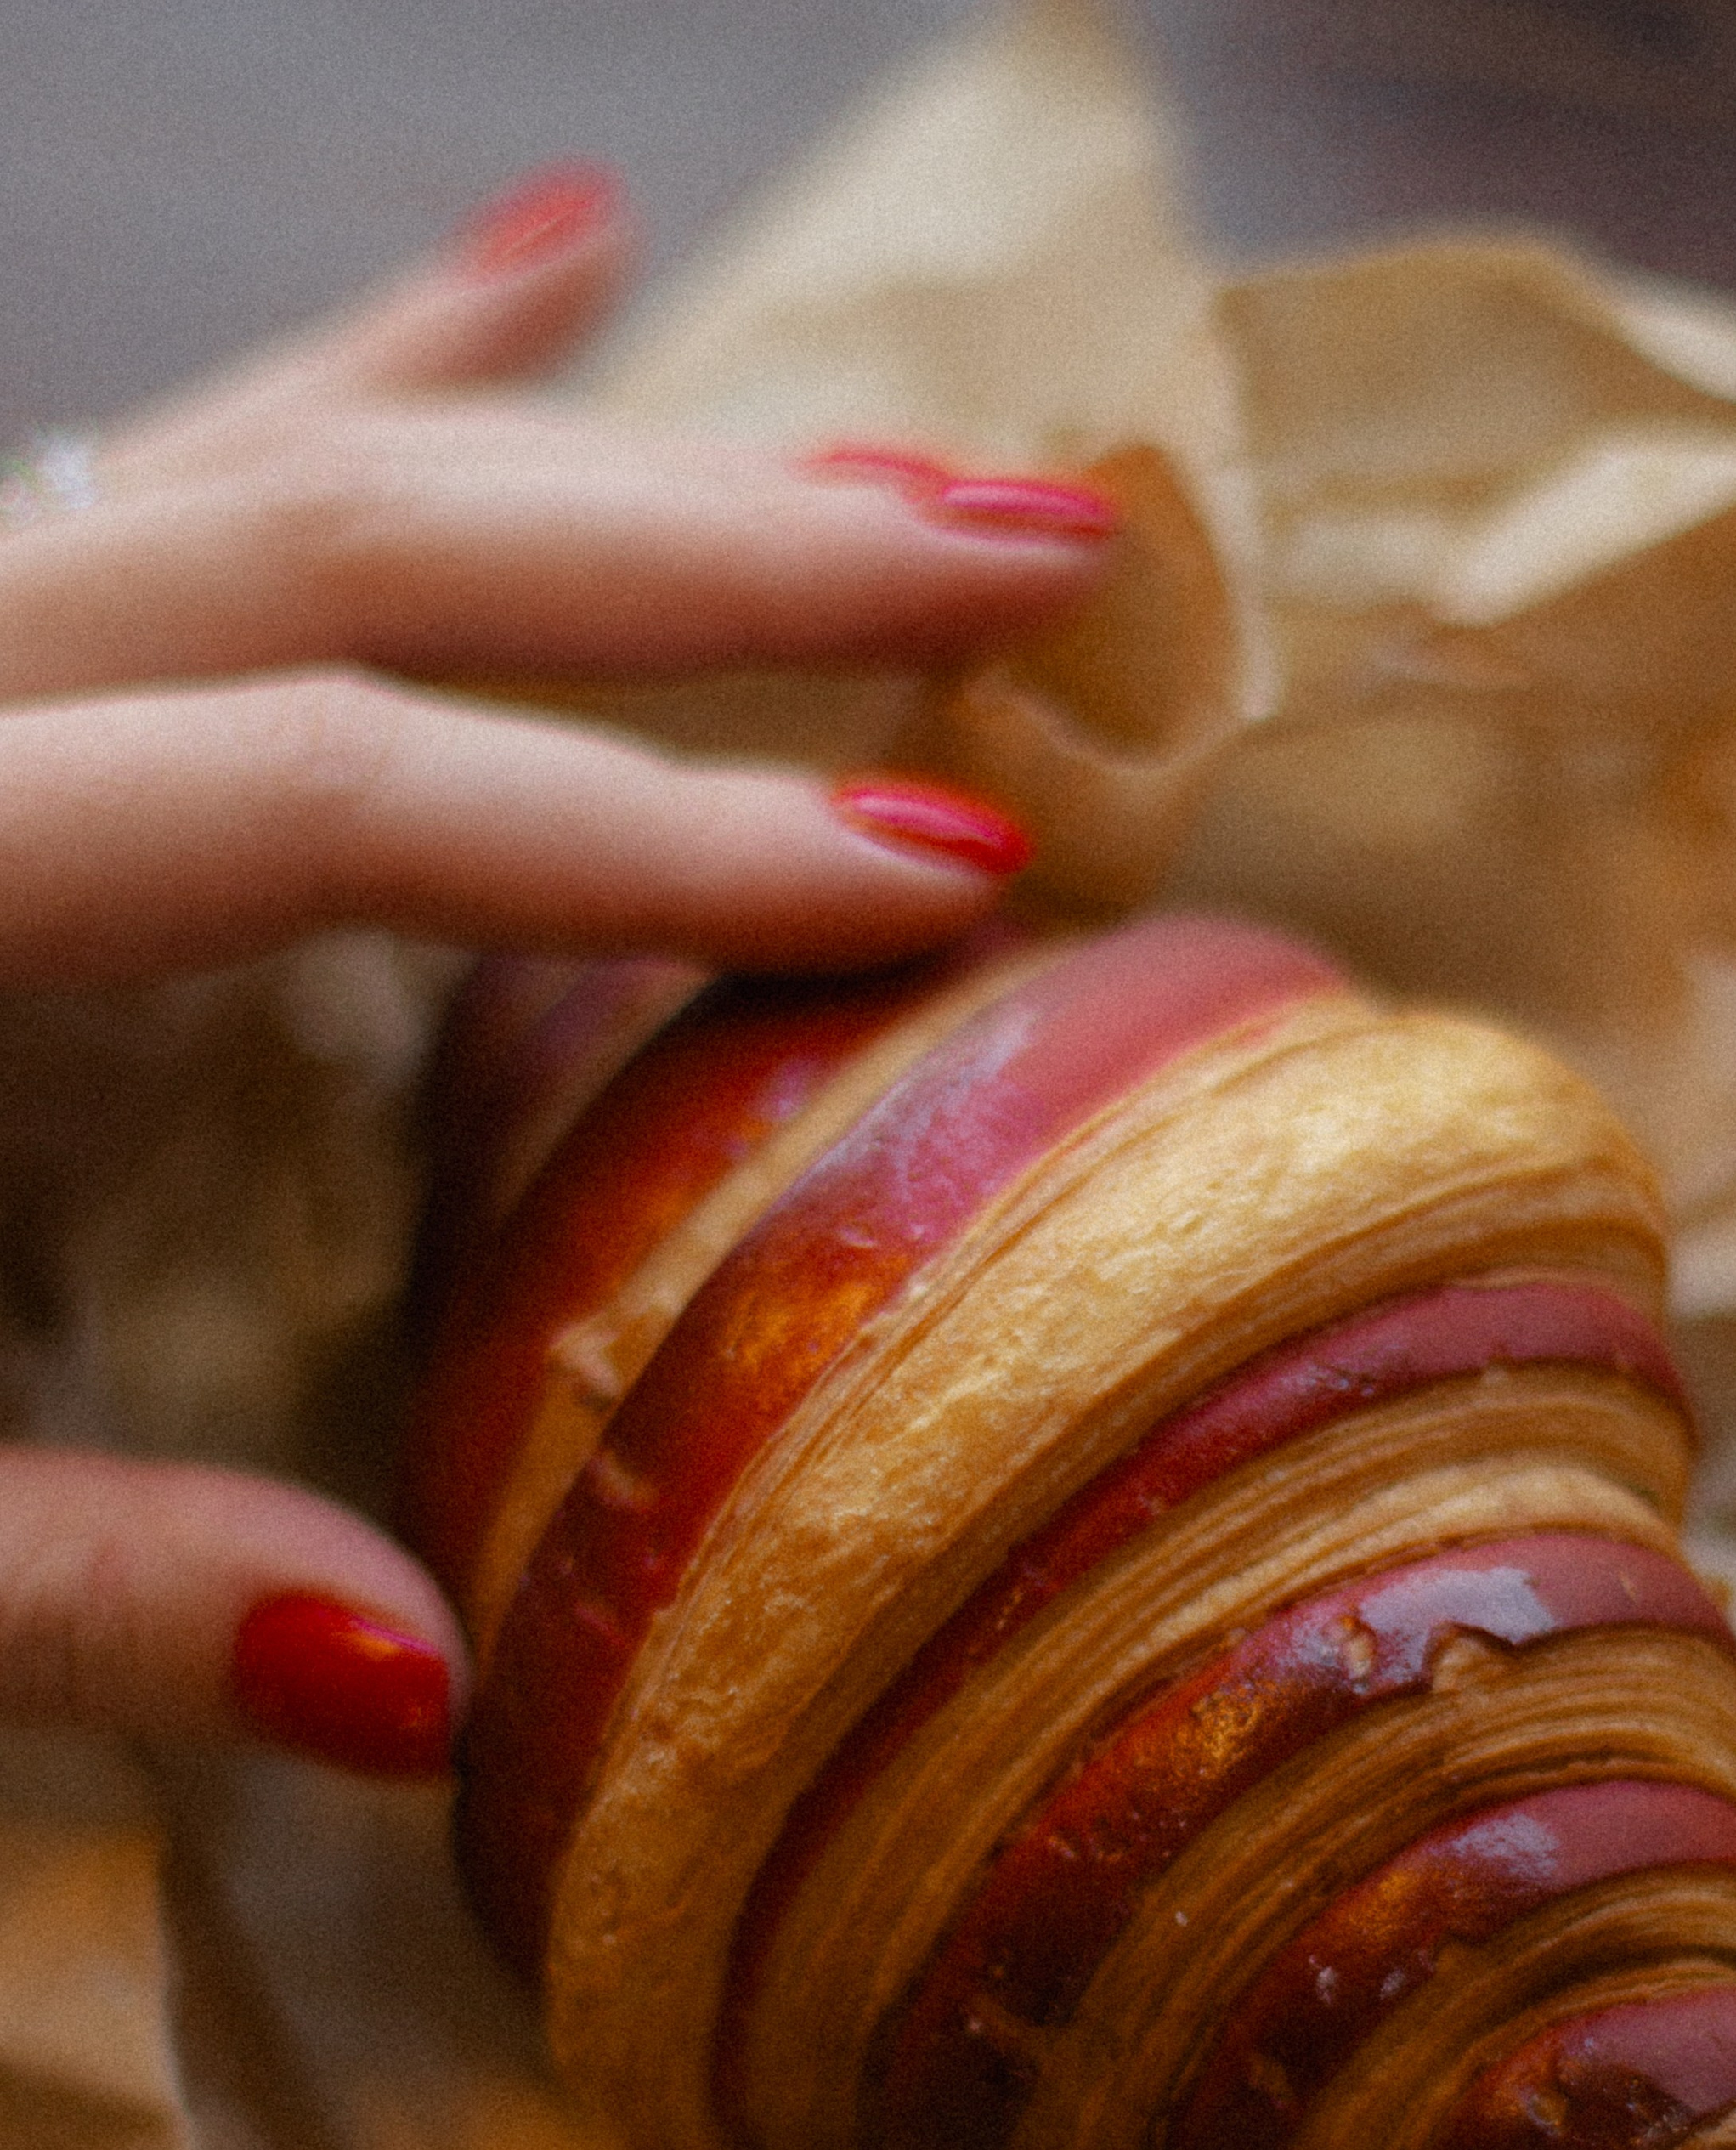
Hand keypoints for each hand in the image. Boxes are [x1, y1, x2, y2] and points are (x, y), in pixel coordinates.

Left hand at [0, 160, 1112, 1772]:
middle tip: (1035, 547)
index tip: (952, 869)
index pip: (315, 799)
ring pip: (268, 459)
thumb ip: (57, 1597)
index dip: (646, 834)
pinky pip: (148, 459)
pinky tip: (525, 269)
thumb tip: (423, 1690)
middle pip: (341, 541)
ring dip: (605, 451)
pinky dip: (355, 375)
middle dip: (716, 547)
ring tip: (892, 453)